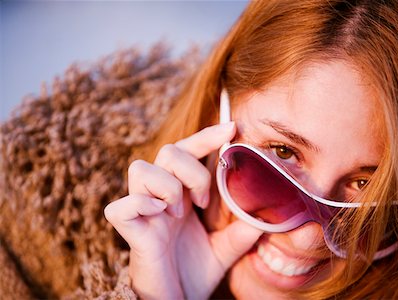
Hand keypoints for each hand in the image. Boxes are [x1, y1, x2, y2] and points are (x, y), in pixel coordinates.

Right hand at [104, 122, 262, 298]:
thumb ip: (242, 229)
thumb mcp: (225, 248)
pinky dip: (142, 205)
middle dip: (191, 170)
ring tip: (179, 212)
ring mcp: (142, 212)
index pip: (189, 152)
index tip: (232, 127)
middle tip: (202, 201)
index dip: (207, 136)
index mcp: (181, 195)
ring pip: (140, 168)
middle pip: (167, 151)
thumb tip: (269, 212)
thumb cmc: (194, 272)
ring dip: (167, 186)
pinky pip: (121, 206)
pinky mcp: (129, 232)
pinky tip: (160, 217)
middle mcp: (159, 197)